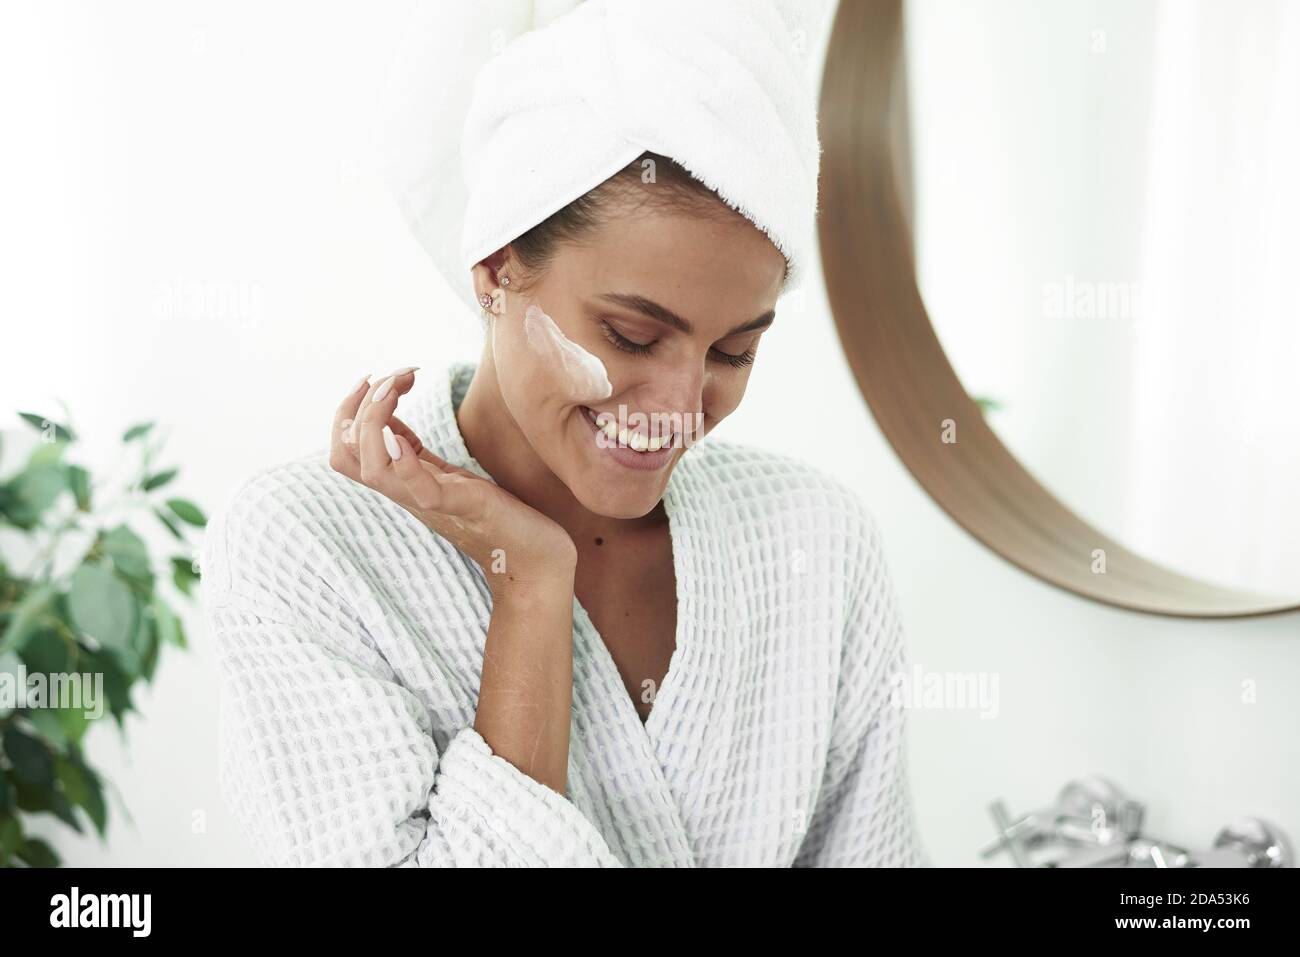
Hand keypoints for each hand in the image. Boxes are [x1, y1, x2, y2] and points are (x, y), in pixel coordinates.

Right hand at [329, 369, 576, 592]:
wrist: (532, 555)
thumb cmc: (491, 511)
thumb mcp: (442, 471)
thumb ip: (413, 449)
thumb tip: (387, 416)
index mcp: (399, 480)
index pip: (345, 448)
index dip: (346, 410)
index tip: (373, 378)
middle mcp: (405, 493)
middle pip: (346, 455)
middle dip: (358, 406)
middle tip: (390, 378)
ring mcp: (429, 502)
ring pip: (372, 470)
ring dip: (375, 421)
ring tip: (395, 389)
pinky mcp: (460, 506)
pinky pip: (419, 489)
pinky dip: (403, 462)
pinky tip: (400, 435)